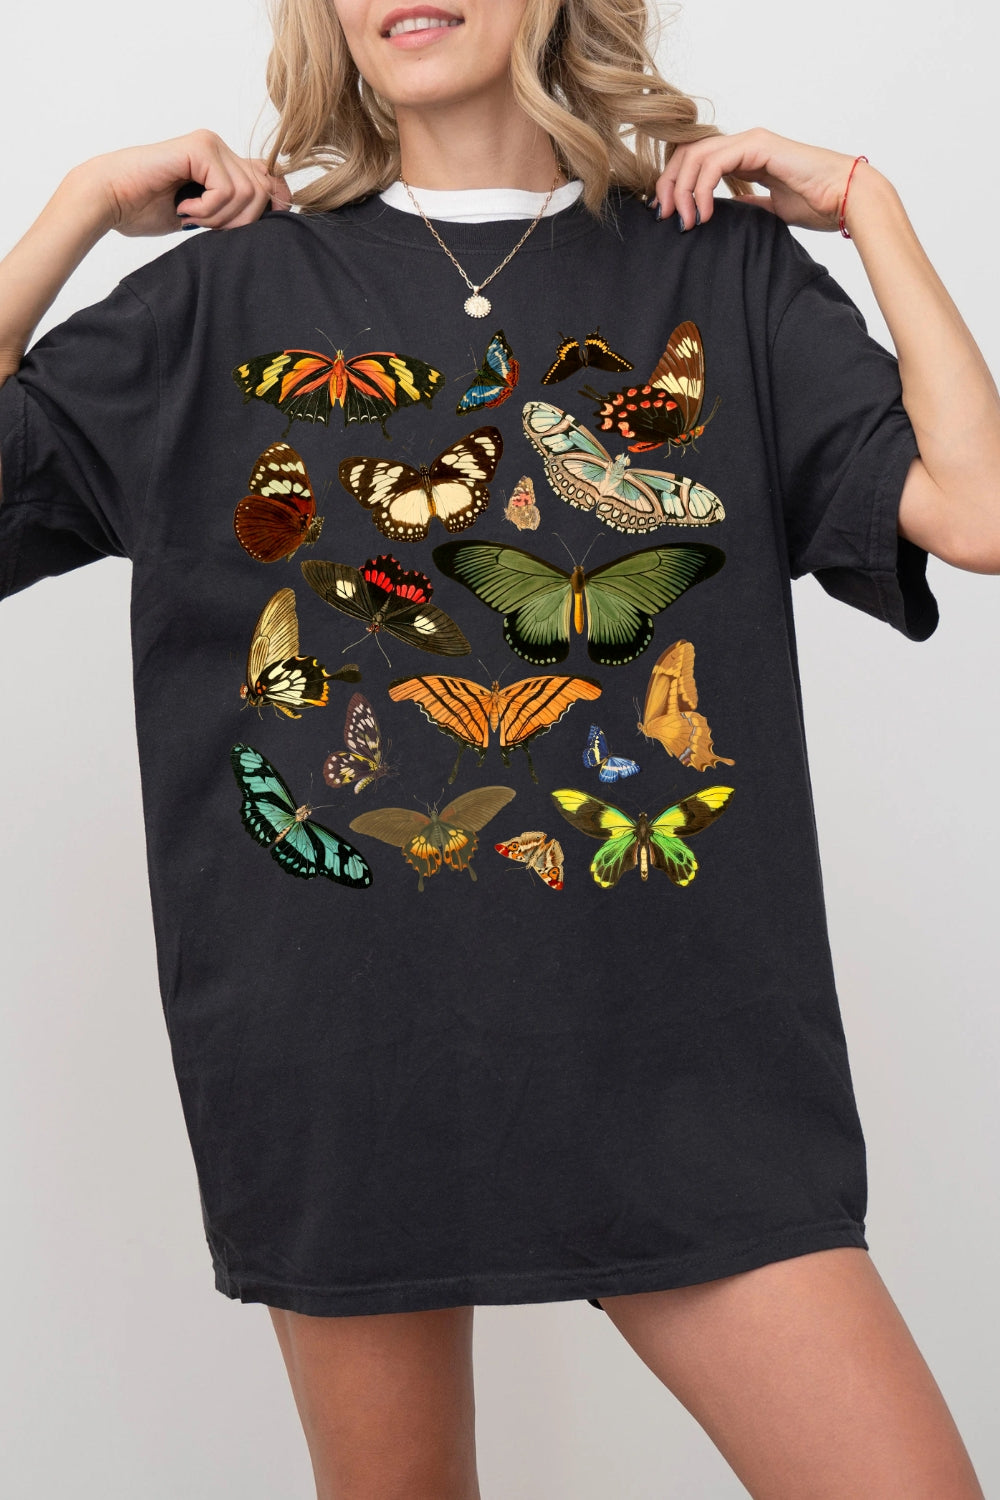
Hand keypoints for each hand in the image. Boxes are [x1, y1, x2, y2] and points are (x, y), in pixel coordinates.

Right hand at [70, 130, 291, 237]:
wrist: (108, 199)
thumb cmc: (144, 209)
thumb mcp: (202, 215)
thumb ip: (233, 209)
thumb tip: (276, 208)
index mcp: (221, 161)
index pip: (270, 179)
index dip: (274, 204)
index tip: (254, 229)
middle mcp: (218, 147)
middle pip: (264, 190)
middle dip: (241, 221)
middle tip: (205, 226)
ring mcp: (209, 144)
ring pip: (248, 193)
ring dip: (220, 217)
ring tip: (190, 216)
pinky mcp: (199, 148)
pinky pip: (227, 190)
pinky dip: (208, 209)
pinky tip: (183, 208)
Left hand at [650, 128, 868, 232]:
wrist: (845, 199)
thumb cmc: (817, 204)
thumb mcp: (769, 210)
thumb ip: (746, 205)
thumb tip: (728, 213)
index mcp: (744, 157)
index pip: (694, 162)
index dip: (674, 186)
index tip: (669, 218)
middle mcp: (744, 144)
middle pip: (686, 154)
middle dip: (668, 186)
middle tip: (666, 218)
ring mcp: (751, 142)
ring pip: (696, 155)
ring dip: (681, 190)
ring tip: (686, 221)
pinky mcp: (758, 146)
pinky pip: (715, 162)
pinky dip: (701, 189)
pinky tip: (705, 214)